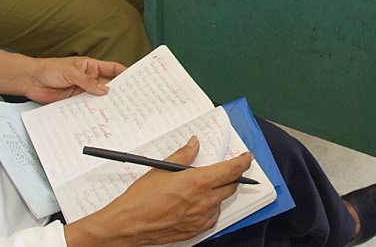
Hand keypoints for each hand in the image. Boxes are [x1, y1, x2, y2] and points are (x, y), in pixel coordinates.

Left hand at [22, 56, 126, 104]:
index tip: (134, 80)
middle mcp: (89, 79)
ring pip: (98, 98)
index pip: (112, 69)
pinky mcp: (74, 101)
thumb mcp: (70, 72)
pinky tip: (98, 115)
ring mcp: (82, 91)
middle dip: (117, 92)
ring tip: (115, 110)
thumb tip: (104, 90)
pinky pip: (87, 106)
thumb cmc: (48, 69)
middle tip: (128, 100)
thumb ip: (87, 82)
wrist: (31, 80)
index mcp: (91, 66)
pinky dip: (92, 111)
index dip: (124, 73)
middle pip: (108, 85)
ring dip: (104, 103)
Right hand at [66, 138, 252, 245]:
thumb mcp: (161, 169)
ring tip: (205, 187)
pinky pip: (212, 217)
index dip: (243, 162)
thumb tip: (194, 144)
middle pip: (231, 186)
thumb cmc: (141, 199)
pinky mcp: (195, 231)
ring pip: (221, 202)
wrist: (129, 225)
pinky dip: (211, 208)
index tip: (246, 157)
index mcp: (197, 182)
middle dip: (231, 176)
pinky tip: (200, 204)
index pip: (231, 170)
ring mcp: (200, 218)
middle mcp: (203, 201)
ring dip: (219, 192)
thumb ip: (182, 156)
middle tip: (226, 169)